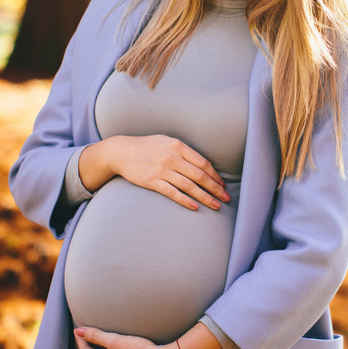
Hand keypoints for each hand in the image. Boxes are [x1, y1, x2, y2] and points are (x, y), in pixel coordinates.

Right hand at [80, 135, 229, 210]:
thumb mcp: (167, 142)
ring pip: (189, 186)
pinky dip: (185, 200)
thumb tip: (203, 165)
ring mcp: (161, 170)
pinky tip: (195, 207)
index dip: (215, 176)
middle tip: (226, 198)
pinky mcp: (152, 181)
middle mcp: (172, 157)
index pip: (203, 163)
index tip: (222, 185)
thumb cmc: (147, 147)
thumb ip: (184, 152)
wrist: (121, 152)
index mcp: (178, 146)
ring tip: (216, 205)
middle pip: (200, 175)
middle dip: (215, 188)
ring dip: (205, 197)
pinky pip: (172, 193)